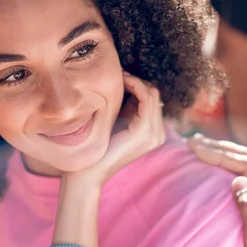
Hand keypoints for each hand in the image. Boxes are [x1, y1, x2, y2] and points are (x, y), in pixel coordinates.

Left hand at [66, 71, 164, 185]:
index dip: (138, 84)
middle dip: (138, 81)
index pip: (152, 99)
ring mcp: (154, 134)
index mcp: (152, 133)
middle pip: (154, 94)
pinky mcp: (145, 132)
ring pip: (152, 94)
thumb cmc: (96, 147)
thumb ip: (126, 108)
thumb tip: (127, 83)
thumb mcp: (116, 123)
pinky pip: (146, 99)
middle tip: (119, 74)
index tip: (120, 77)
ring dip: (135, 81)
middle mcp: (158, 134)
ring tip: (119, 77)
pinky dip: (135, 86)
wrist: (88, 172)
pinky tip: (121, 82)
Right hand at [187, 135, 246, 246]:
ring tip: (199, 146)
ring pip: (245, 162)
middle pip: (246, 157)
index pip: (246, 165)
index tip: (196, 150)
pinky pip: (244, 172)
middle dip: (218, 147)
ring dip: (222, 152)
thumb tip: (238, 180)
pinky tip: (213, 163)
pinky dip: (226, 164)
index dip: (220, 155)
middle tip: (192, 142)